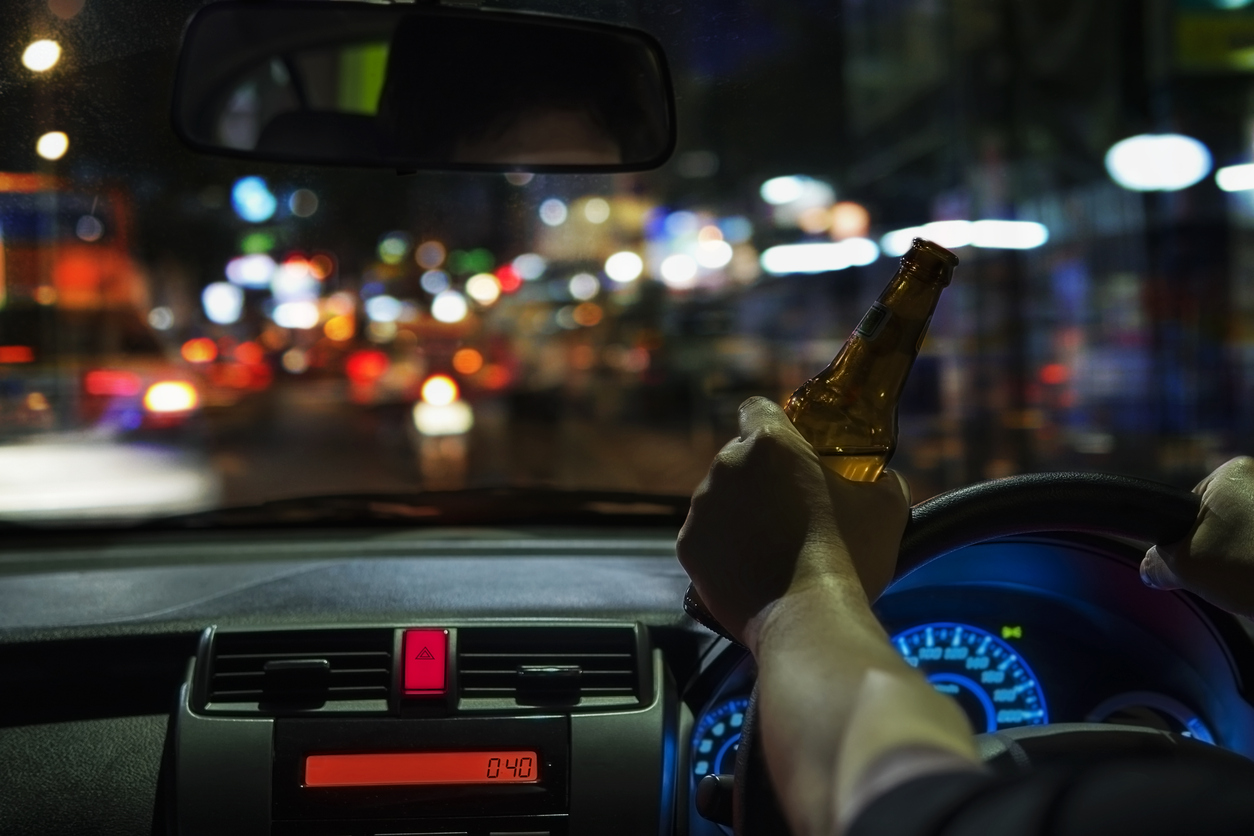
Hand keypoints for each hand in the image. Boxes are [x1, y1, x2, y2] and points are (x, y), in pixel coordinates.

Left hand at [676, 396, 909, 644]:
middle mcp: (726, 467)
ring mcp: (702, 508)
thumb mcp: (886, 508)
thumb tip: (882, 480)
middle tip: (792, 509)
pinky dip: (723, 548)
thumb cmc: (848, 556)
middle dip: (760, 477)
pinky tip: (752, 568)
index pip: (758, 409)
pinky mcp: (688, 547)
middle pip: (738, 457)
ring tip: (773, 546)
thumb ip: (881, 480)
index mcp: (769, 444)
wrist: (806, 618)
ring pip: (720, 498)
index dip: (775, 427)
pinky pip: (706, 536)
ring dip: (740, 513)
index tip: (791, 452)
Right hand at [1141, 456, 1253, 615]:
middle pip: (1225, 519)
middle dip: (1221, 547)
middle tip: (1224, 573)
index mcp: (1231, 472)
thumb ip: (1157, 563)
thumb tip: (1150, 569)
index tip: (1197, 561)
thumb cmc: (1250, 566)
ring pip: (1250, 534)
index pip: (1192, 505)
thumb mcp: (1186, 566)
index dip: (1186, 537)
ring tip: (1249, 577)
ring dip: (1246, 557)